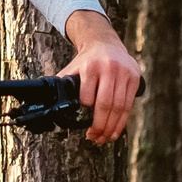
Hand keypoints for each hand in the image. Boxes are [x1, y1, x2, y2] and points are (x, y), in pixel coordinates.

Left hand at [58, 11, 140, 144]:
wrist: (105, 42)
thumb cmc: (86, 60)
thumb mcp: (72, 68)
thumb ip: (63, 84)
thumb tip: (47, 102)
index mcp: (90, 66)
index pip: (88, 97)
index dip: (85, 112)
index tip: (83, 123)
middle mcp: (109, 68)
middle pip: (106, 104)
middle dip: (100, 125)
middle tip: (94, 138)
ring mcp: (124, 72)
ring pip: (119, 106)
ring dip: (112, 127)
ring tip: (104, 138)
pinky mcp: (135, 78)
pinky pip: (129, 104)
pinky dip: (122, 121)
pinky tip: (115, 131)